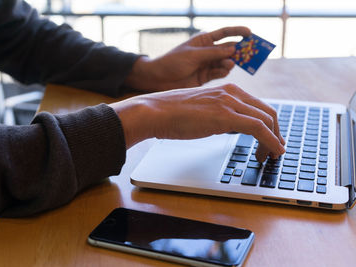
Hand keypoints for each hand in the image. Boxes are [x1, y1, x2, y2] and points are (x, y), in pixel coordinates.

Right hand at [110, 83, 284, 161]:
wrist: (155, 112)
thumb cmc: (172, 113)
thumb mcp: (203, 109)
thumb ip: (219, 114)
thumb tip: (230, 126)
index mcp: (227, 90)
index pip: (258, 106)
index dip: (270, 125)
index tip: (271, 139)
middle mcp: (232, 93)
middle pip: (268, 112)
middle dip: (276, 133)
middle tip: (274, 150)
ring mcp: (229, 103)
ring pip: (267, 120)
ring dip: (274, 140)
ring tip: (270, 156)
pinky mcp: (226, 116)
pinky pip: (258, 128)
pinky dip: (270, 141)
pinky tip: (272, 151)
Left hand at [124, 26, 250, 91]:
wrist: (159, 79)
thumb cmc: (172, 62)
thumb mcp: (193, 55)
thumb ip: (213, 53)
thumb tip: (233, 49)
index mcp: (204, 41)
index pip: (225, 33)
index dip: (238, 32)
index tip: (250, 34)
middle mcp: (208, 52)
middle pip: (229, 49)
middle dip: (239, 51)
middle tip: (250, 54)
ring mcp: (207, 64)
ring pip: (226, 62)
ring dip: (229, 63)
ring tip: (229, 65)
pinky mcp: (206, 77)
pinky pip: (220, 73)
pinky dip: (223, 71)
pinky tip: (224, 71)